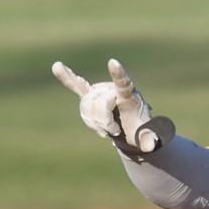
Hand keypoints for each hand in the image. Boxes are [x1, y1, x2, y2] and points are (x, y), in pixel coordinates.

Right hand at [52, 59, 172, 152]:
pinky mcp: (90, 97)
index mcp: (130, 95)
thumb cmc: (140, 131)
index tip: (113, 63)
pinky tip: (57, 67)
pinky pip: (76, 86)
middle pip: (97, 103)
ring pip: (86, 106)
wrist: (130, 129)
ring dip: (93, 122)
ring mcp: (101, 92)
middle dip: (103, 121)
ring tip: (106, 128)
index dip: (118, 74)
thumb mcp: (148, 137)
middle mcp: (113, 89)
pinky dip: (67, 78)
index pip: (123, 82)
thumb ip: (150, 139)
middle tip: (114, 131)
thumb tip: (151, 146)